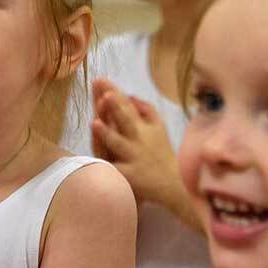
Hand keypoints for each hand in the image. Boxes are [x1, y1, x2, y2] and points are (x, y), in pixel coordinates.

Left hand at [91, 78, 180, 207]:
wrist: (172, 187)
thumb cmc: (162, 155)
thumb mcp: (159, 128)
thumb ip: (147, 110)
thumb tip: (130, 95)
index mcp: (144, 127)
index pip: (127, 106)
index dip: (115, 93)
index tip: (103, 80)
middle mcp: (138, 140)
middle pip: (126, 121)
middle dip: (116, 107)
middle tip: (105, 94)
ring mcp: (133, 157)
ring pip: (118, 144)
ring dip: (107, 134)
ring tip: (95, 123)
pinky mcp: (130, 176)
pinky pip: (116, 169)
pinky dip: (107, 165)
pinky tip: (96, 160)